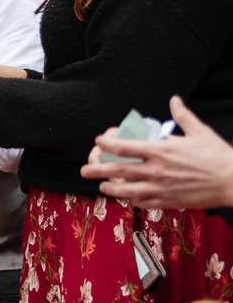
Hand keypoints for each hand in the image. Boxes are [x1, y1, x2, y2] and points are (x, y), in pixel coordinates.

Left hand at [81, 96, 232, 210]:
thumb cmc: (217, 155)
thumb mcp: (199, 131)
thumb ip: (182, 115)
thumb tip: (174, 99)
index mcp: (160, 151)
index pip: (124, 147)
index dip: (107, 144)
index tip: (99, 142)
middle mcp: (156, 170)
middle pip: (118, 171)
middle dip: (98, 170)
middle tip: (84, 170)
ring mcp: (160, 188)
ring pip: (126, 190)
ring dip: (111, 188)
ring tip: (103, 186)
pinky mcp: (167, 201)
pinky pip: (142, 203)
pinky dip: (131, 200)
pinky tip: (126, 198)